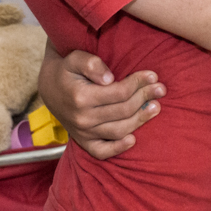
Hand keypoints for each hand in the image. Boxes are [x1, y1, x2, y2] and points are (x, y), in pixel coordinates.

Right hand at [37, 46, 165, 159]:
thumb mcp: (75, 58)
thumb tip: (109, 79)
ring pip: (118, 130)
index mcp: (81, 97)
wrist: (49, 86)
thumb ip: (92, 64)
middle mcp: (82, 118)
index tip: (153, 75)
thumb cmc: (67, 69)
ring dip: (140, 120)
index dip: (139, 83)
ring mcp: (82, 132)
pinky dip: (118, 148)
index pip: (119, 92)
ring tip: (156, 107)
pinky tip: (133, 139)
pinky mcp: (83, 141)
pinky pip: (101, 151)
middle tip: (161, 89)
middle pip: (123, 110)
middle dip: (145, 98)